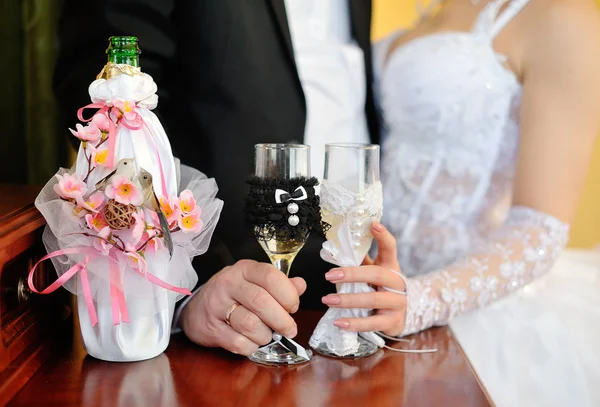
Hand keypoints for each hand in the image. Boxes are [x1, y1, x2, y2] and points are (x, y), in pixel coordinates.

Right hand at [181, 259, 305, 355]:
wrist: (196, 309)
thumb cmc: (233, 294)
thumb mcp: (255, 282)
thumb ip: (280, 284)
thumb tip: (301, 285)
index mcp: (244, 269)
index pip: (270, 277)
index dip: (288, 294)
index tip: (293, 307)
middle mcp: (229, 283)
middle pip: (261, 302)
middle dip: (282, 320)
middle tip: (290, 329)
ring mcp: (217, 305)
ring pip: (250, 324)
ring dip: (266, 335)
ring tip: (268, 335)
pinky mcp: (210, 328)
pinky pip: (238, 342)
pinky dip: (251, 346)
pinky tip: (253, 343)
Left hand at [321, 222, 406, 335]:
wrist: (400, 315)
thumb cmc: (380, 289)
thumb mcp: (374, 272)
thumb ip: (360, 261)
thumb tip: (337, 249)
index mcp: (391, 267)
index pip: (390, 248)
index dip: (383, 236)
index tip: (373, 224)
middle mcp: (397, 283)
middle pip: (377, 275)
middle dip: (352, 274)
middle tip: (329, 276)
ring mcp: (397, 303)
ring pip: (373, 299)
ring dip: (348, 300)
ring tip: (328, 300)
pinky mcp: (393, 322)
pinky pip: (372, 323)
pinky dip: (354, 323)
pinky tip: (339, 323)